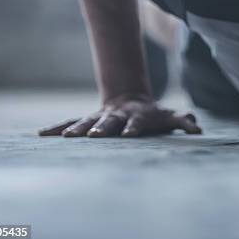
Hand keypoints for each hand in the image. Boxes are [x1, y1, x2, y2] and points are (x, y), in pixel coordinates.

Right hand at [38, 97, 201, 136]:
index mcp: (137, 116)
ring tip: (67, 138)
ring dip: (77, 129)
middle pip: (110, 122)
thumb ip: (182, 122)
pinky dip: (56, 128)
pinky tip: (40, 135)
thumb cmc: (153, 115)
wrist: (130, 100)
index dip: (134, 127)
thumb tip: (197, 128)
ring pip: (87, 122)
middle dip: (103, 128)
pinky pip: (69, 123)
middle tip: (95, 135)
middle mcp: (117, 116)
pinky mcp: (86, 120)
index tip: (129, 134)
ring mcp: (100, 117)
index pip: (136, 122)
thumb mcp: (169, 116)